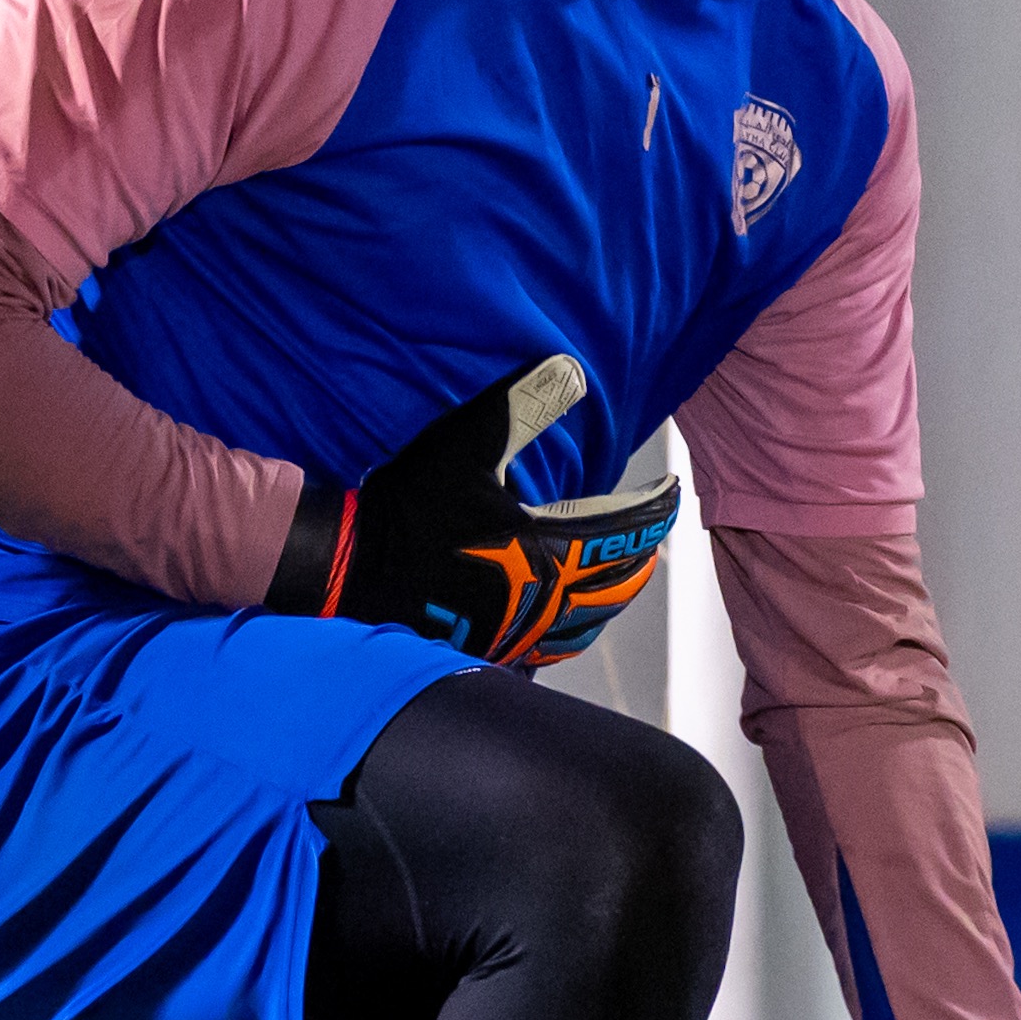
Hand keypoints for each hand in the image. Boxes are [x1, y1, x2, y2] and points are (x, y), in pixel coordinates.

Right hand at [265, 355, 680, 665]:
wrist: (350, 571)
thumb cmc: (408, 505)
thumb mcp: (466, 440)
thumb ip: (524, 403)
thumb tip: (574, 368)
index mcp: (551, 548)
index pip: (629, 529)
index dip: (657, 506)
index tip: (670, 489)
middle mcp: (546, 599)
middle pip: (620, 582)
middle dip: (642, 553)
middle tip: (651, 531)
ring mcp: (519, 633)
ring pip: (590, 622)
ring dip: (614, 594)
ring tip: (620, 574)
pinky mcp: (490, 651)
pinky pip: (551, 650)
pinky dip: (573, 630)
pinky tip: (564, 621)